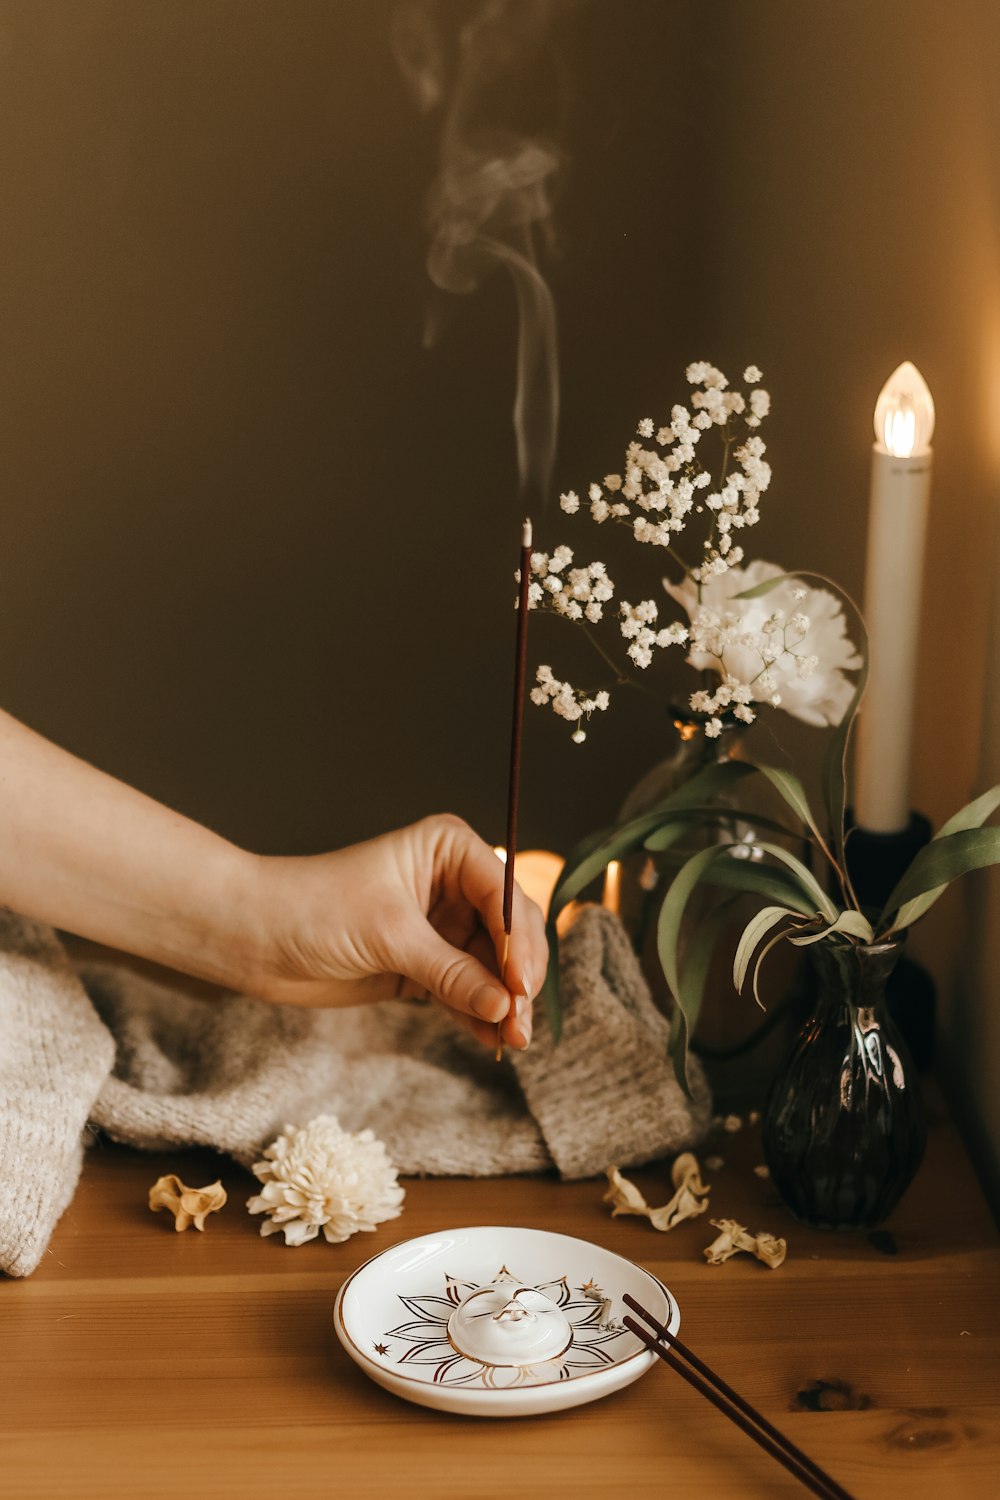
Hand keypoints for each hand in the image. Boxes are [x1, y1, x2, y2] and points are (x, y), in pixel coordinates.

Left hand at [248, 815, 546, 1049]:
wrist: (255, 937)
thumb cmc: (314, 908)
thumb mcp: (390, 935)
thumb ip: (451, 971)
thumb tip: (505, 1006)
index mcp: (448, 849)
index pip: (503, 893)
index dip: (520, 940)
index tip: (522, 984)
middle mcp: (453, 883)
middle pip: (508, 932)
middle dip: (517, 977)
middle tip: (521, 1022)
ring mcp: (441, 925)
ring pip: (492, 966)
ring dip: (503, 1002)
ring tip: (512, 1039)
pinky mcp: (425, 963)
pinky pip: (466, 990)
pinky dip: (479, 1013)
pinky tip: (491, 1038)